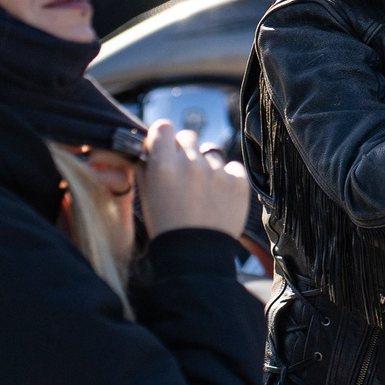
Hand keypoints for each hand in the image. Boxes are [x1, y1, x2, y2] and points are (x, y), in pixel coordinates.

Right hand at [141, 118, 250, 238]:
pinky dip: (227, 178)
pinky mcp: (239, 181)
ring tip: (202, 192)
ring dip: (206, 166)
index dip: (162, 137)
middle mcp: (191, 163)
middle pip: (188, 136)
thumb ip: (146, 167)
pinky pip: (233, 167)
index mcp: (163, 165)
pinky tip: (219, 196)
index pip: (163, 127)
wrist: (195, 256)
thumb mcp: (146, 196)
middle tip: (183, 172)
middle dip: (184, 150)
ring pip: (211, 153)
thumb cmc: (166, 227)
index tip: (163, 148)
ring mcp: (217, 171)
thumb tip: (148, 149)